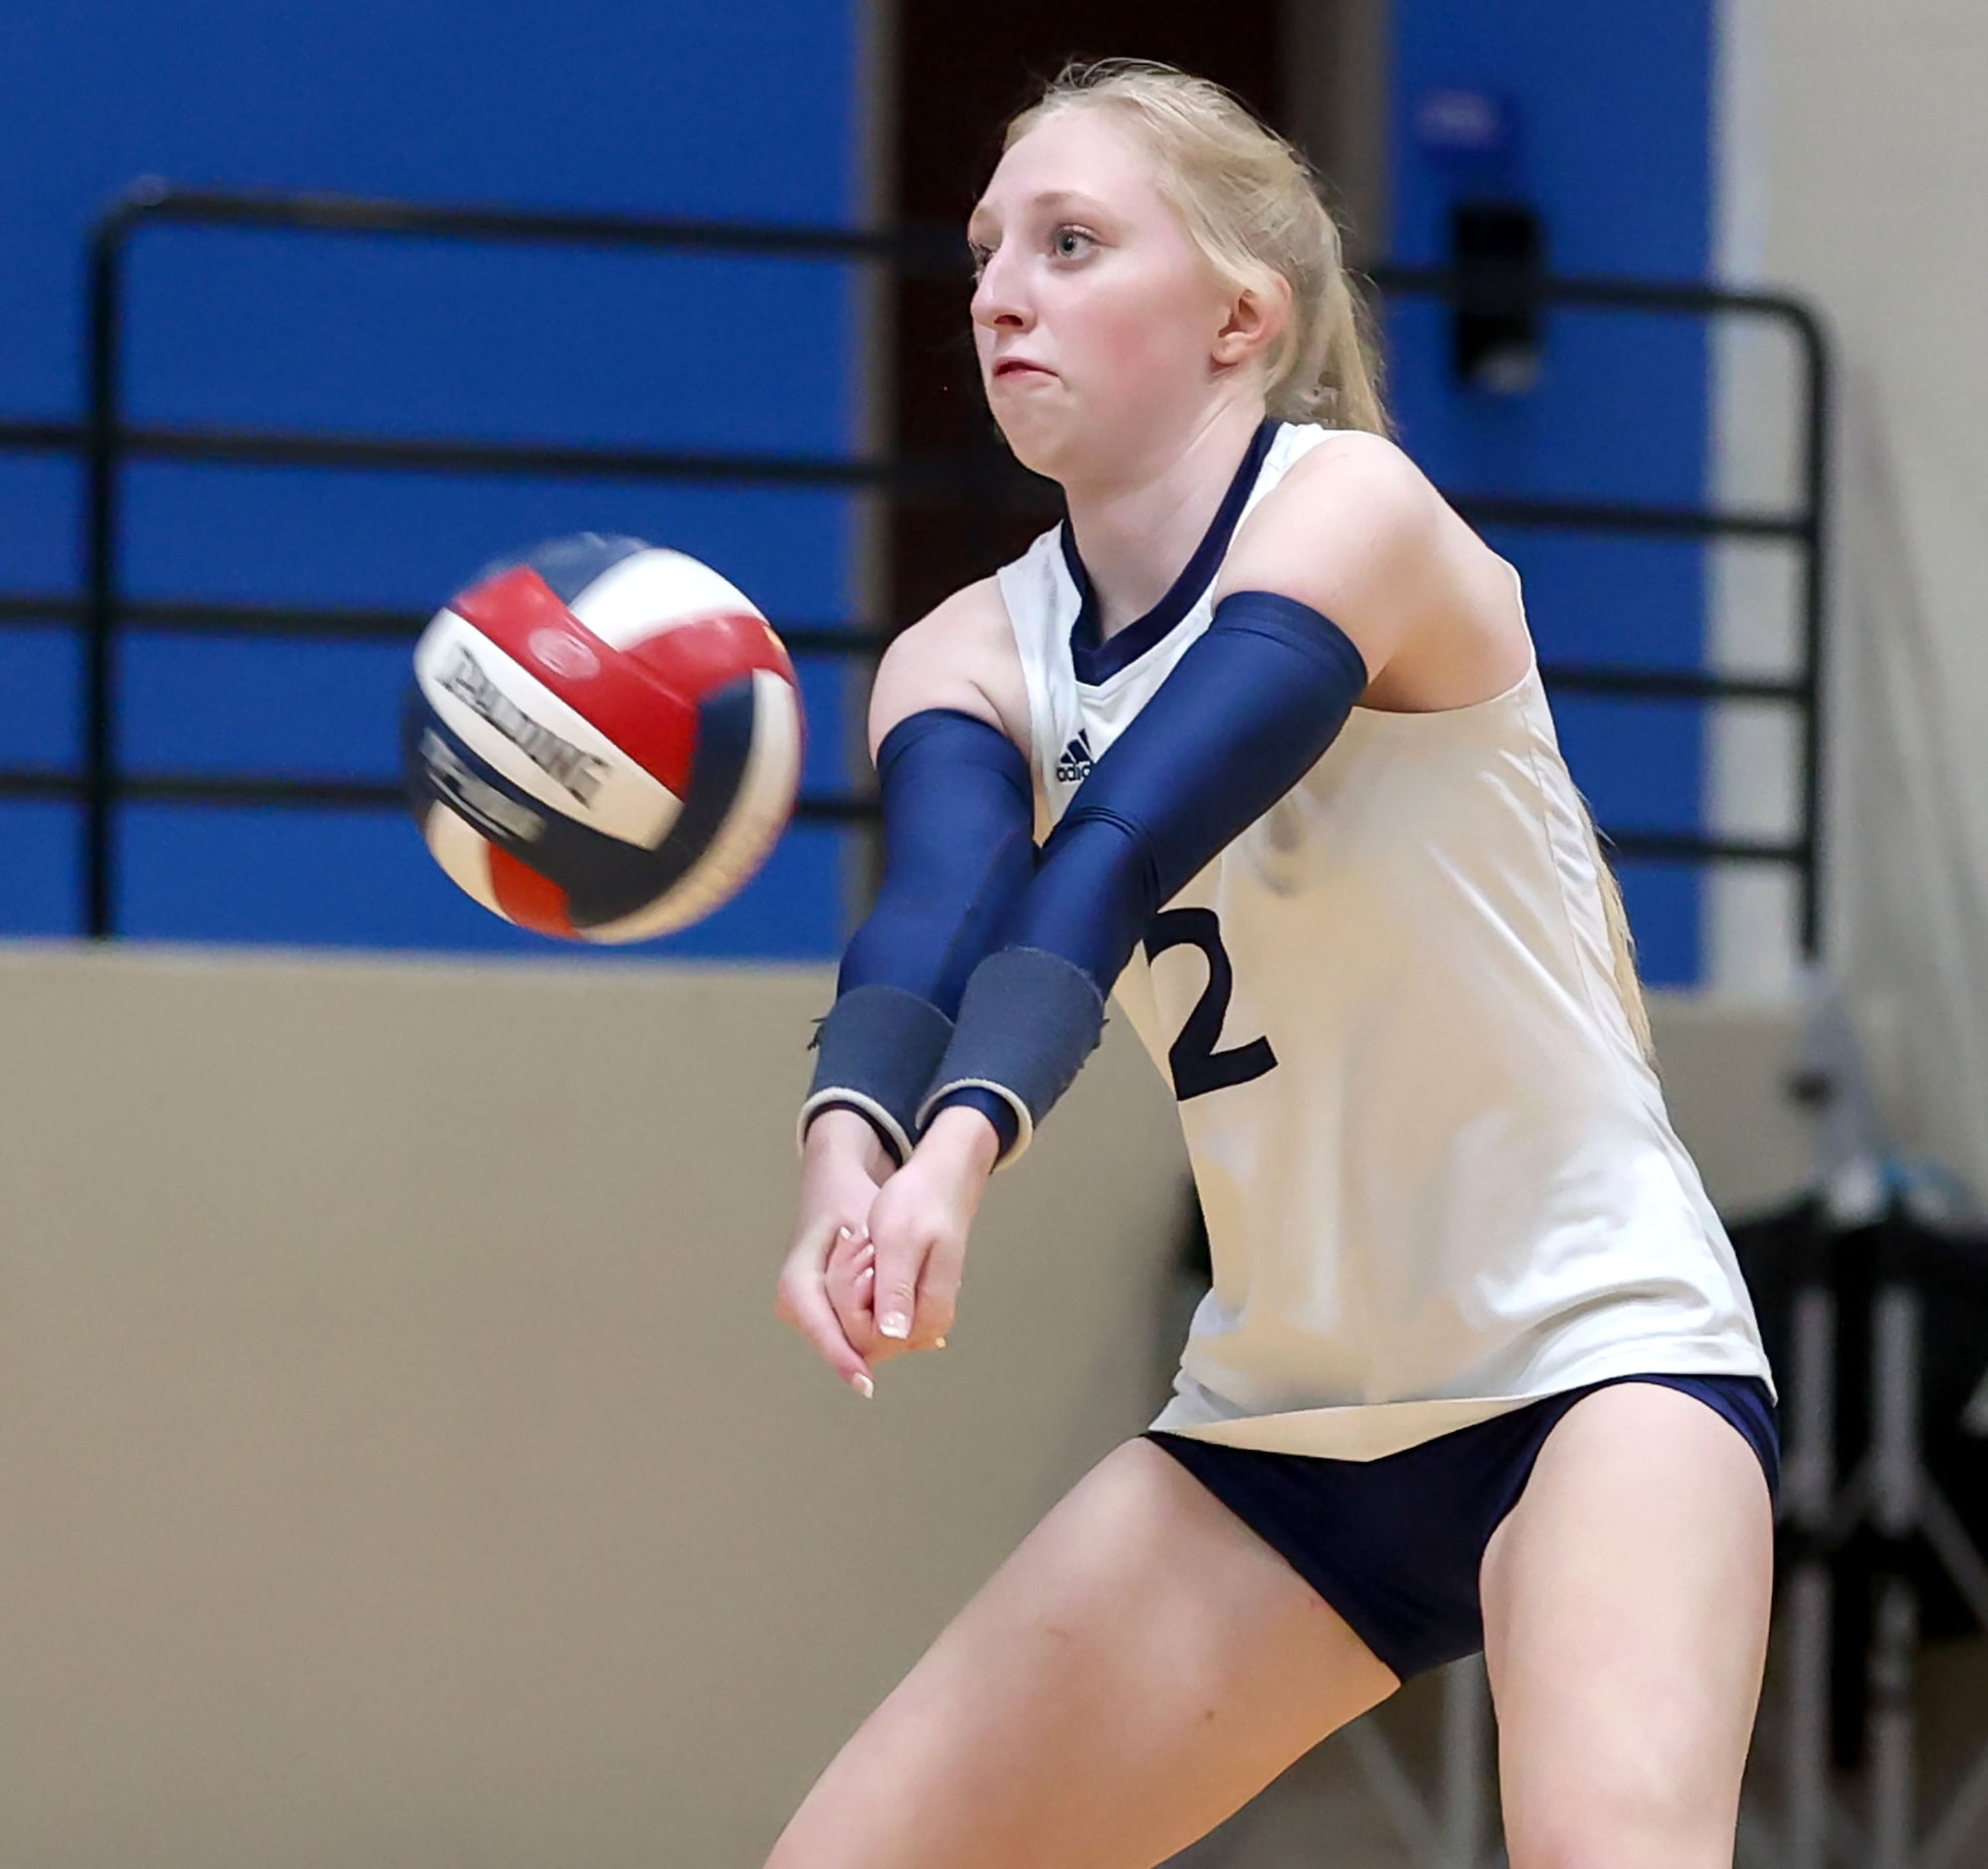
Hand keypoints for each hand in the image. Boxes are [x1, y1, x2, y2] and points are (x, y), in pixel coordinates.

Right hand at [775, 1108, 892, 1397]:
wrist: (833, 1180)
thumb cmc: (849, 1198)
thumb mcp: (872, 1231)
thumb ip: (884, 1278)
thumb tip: (897, 1331)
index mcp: (797, 1283)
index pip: (823, 1333)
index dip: (845, 1360)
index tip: (867, 1385)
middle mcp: (795, 1305)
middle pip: (842, 1342)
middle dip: (881, 1333)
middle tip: (909, 1297)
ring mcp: (808, 1312)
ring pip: (854, 1339)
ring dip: (888, 1323)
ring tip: (901, 1284)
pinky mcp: (825, 1311)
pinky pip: (859, 1329)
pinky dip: (887, 1319)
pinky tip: (914, 1311)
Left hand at [864, 1105, 999, 1355]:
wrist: (942, 1181)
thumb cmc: (921, 1203)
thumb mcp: (898, 1242)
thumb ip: (895, 1290)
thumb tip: (892, 1335)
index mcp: (928, 1317)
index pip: (868, 1342)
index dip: (851, 1307)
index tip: (860, 1260)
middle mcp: (926, 1327)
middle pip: (863, 1338)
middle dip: (849, 1296)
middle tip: (859, 1245)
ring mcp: (917, 1317)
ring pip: (863, 1324)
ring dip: (852, 1286)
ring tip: (864, 1243)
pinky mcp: (908, 1304)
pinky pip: (869, 1310)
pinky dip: (859, 1282)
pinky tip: (868, 1252)